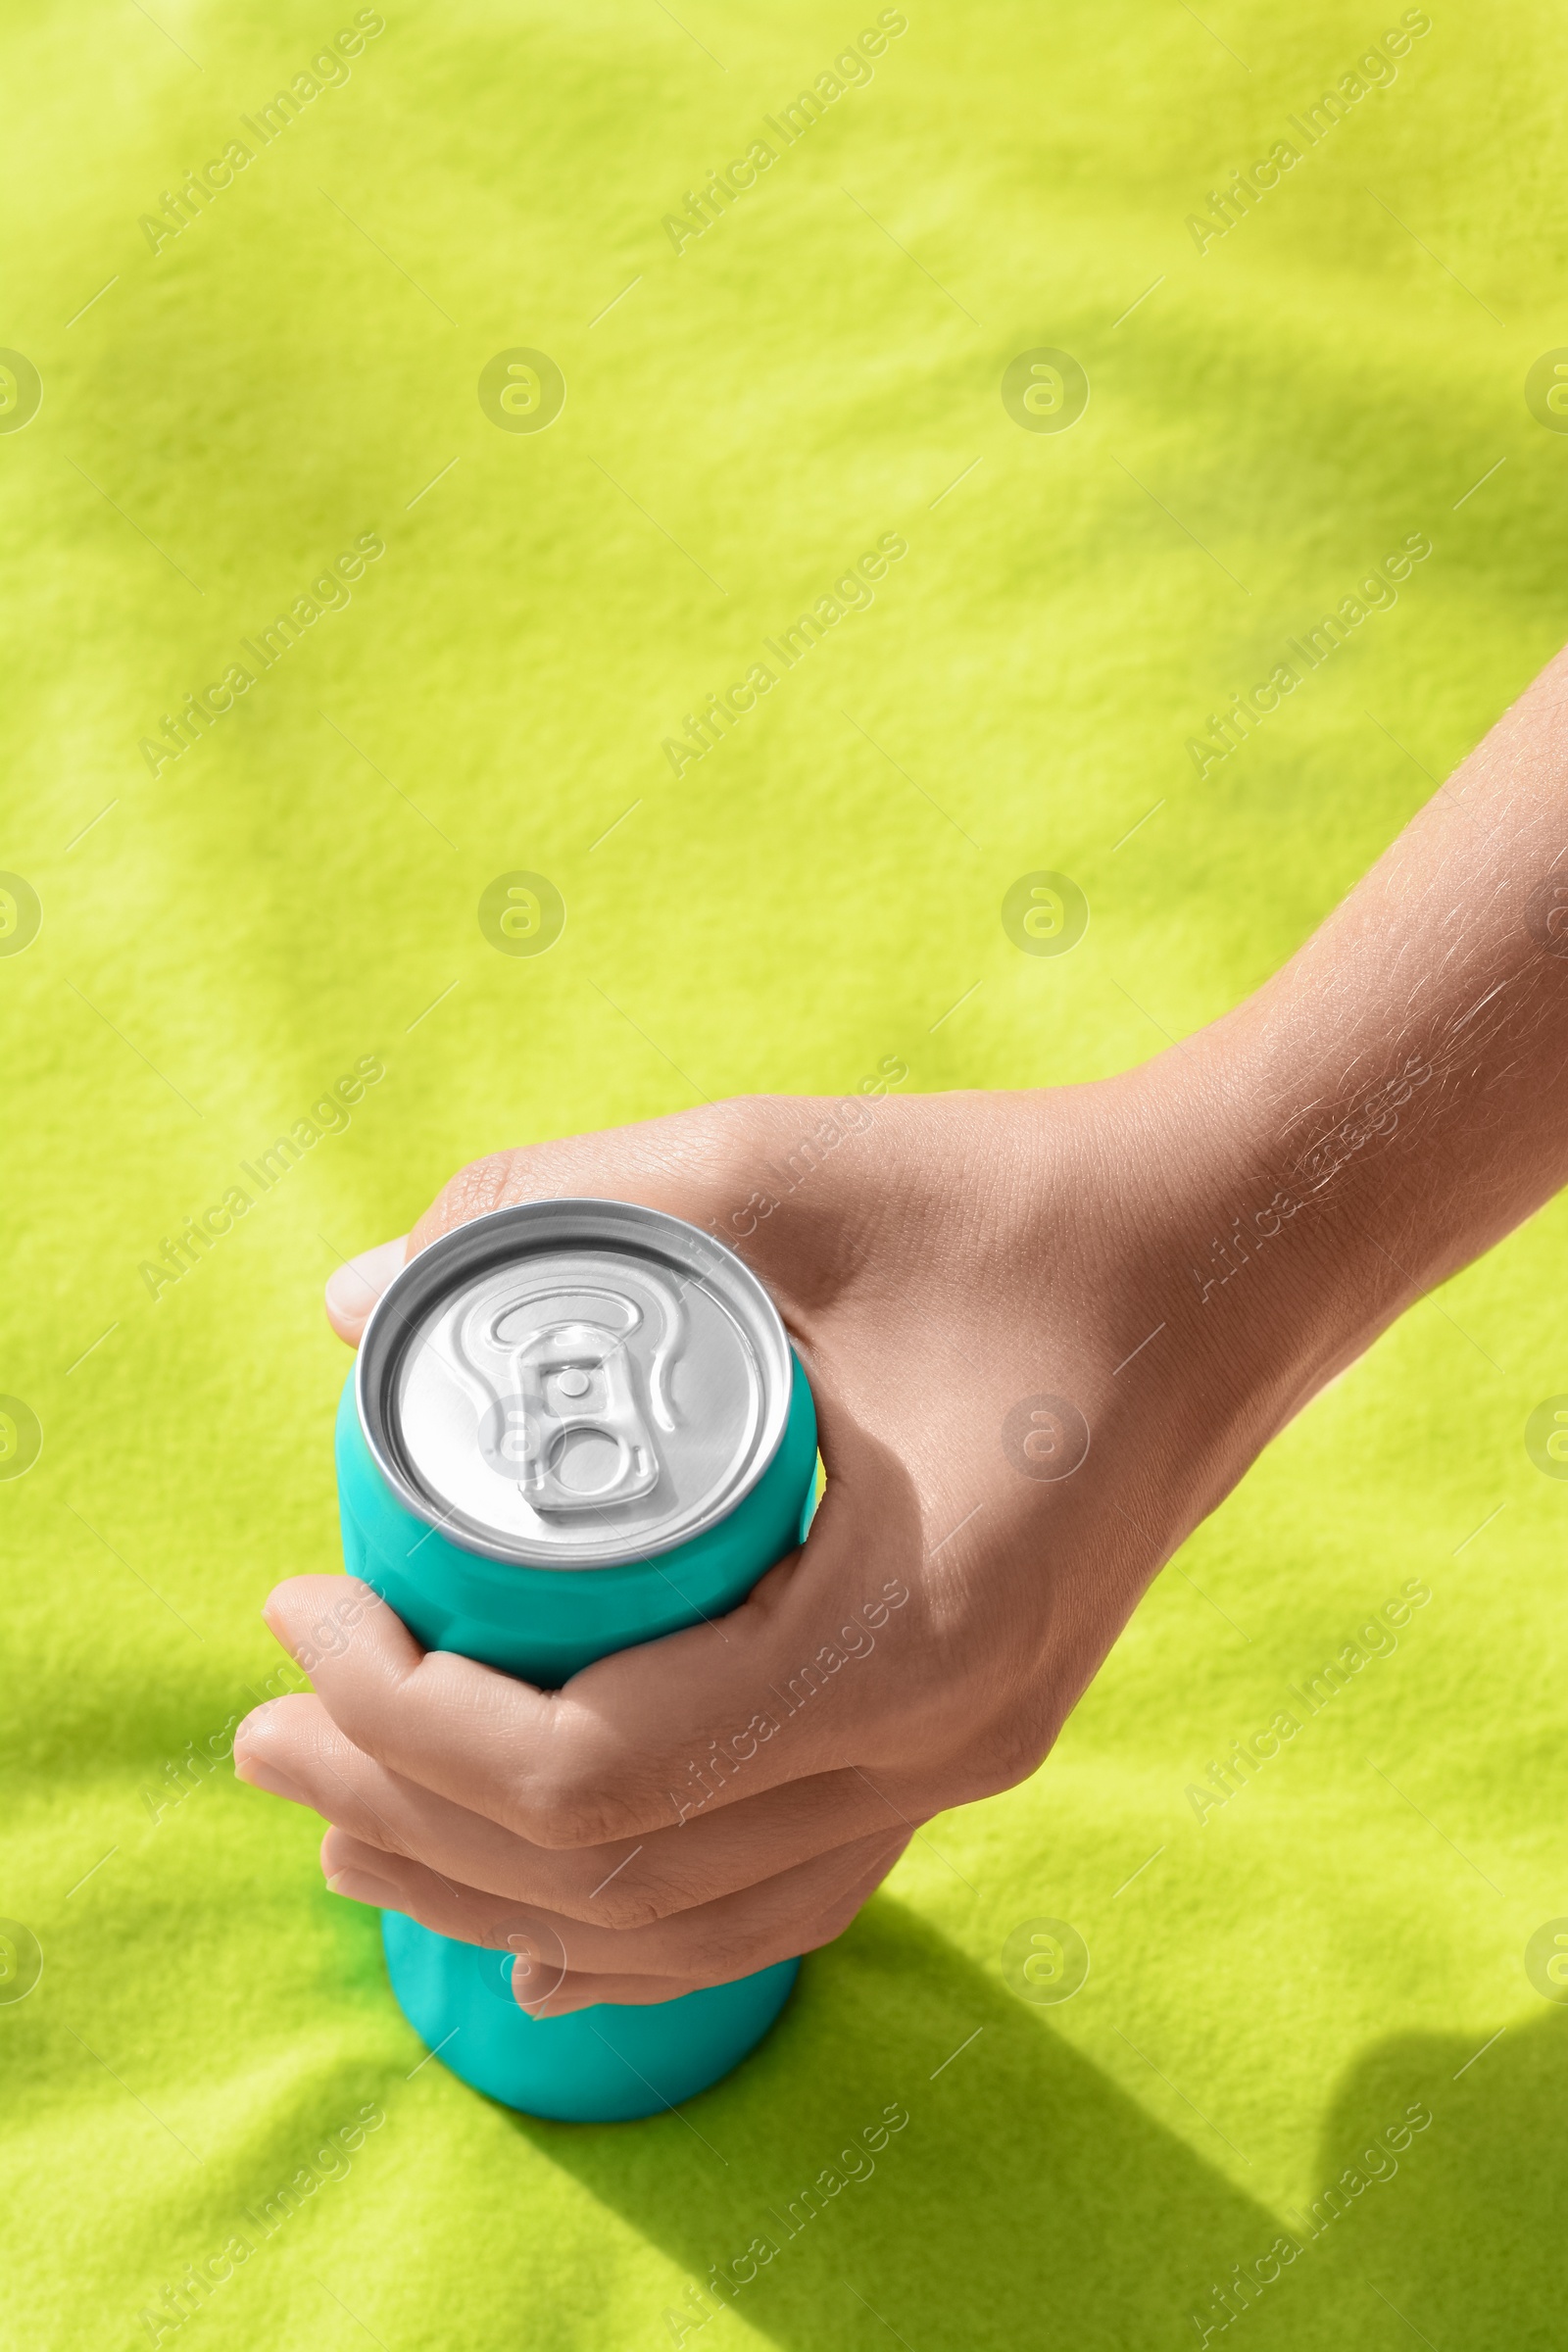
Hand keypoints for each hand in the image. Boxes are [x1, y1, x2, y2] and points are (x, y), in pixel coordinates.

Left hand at [233, 1072, 1321, 2015]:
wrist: (1228, 1259)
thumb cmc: (1018, 1201)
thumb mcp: (780, 1167)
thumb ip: (558, 1208)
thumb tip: (353, 1299)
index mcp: (908, 1621)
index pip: (603, 1768)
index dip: (411, 1717)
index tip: (305, 1602)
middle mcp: (946, 1737)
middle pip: (624, 1869)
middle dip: (408, 1812)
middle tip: (264, 1726)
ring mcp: (969, 1762)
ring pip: (697, 1916)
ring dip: (498, 1886)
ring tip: (347, 1830)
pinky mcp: (970, 1743)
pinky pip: (786, 1896)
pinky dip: (645, 1935)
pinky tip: (542, 1938)